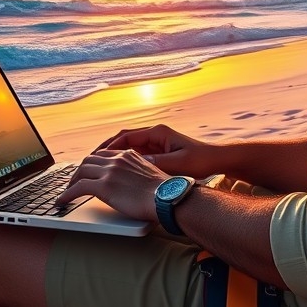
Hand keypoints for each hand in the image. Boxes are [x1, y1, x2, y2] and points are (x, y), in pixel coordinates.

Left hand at [57, 148, 166, 222]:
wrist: (167, 197)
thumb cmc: (164, 192)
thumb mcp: (150, 174)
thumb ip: (137, 172)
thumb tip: (133, 182)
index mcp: (129, 154)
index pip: (103, 154)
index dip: (93, 163)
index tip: (88, 171)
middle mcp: (117, 159)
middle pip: (89, 160)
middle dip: (79, 171)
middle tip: (74, 181)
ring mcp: (109, 171)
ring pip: (81, 171)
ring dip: (71, 182)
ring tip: (67, 192)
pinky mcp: (104, 186)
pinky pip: (78, 188)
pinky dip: (67, 194)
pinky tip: (62, 202)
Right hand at [95, 124, 222, 178]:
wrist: (215, 159)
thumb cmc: (200, 159)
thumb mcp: (178, 162)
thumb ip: (156, 162)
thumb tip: (134, 162)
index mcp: (157, 132)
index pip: (126, 136)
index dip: (109, 146)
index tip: (96, 156)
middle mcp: (154, 135)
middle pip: (123, 139)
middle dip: (105, 149)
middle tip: (90, 161)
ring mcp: (155, 143)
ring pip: (127, 147)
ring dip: (113, 156)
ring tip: (97, 167)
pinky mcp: (158, 152)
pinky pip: (135, 155)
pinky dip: (123, 161)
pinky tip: (115, 173)